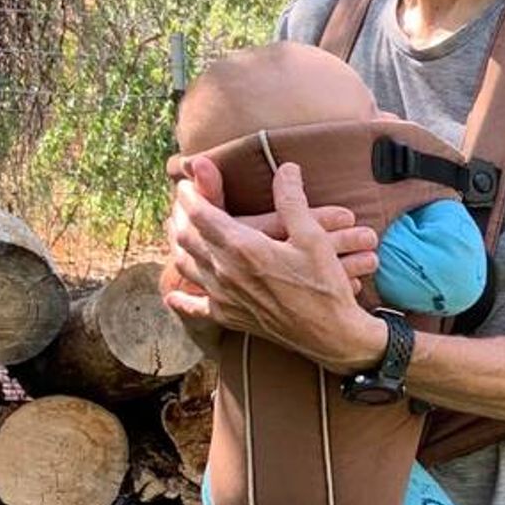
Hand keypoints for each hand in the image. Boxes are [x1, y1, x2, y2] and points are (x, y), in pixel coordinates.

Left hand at [163, 156, 388, 373]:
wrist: (331, 334)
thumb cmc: (324, 285)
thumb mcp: (313, 237)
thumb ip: (293, 200)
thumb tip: (287, 169)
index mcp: (244, 247)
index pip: (201, 214)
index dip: (189, 195)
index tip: (185, 184)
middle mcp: (226, 271)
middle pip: (186, 237)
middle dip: (180, 215)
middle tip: (181, 203)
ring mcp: (224, 297)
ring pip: (185, 266)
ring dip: (177, 245)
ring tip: (177, 231)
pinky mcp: (230, 317)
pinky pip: (195, 308)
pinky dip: (181, 300)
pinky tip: (173, 295)